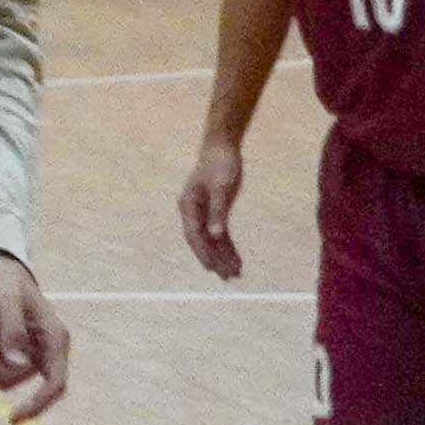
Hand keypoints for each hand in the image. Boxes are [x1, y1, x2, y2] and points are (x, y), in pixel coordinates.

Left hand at [0, 248, 74, 420]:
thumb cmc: (1, 278)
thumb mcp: (4, 301)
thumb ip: (12, 332)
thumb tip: (19, 367)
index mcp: (53, 339)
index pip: (54, 383)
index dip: (37, 404)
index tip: (12, 418)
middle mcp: (42, 350)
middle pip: (14, 380)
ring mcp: (23, 353)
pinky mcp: (5, 351)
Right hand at [182, 136, 248, 279]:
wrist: (222, 147)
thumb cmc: (220, 165)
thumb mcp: (221, 188)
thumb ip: (218, 212)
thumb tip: (216, 235)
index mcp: (189, 206)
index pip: (195, 235)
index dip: (203, 253)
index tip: (213, 269)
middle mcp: (193, 211)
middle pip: (202, 240)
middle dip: (214, 259)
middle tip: (228, 276)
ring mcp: (203, 211)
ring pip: (211, 238)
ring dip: (222, 255)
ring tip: (235, 272)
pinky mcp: (215, 210)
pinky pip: (220, 232)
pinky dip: (227, 245)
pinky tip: (236, 257)